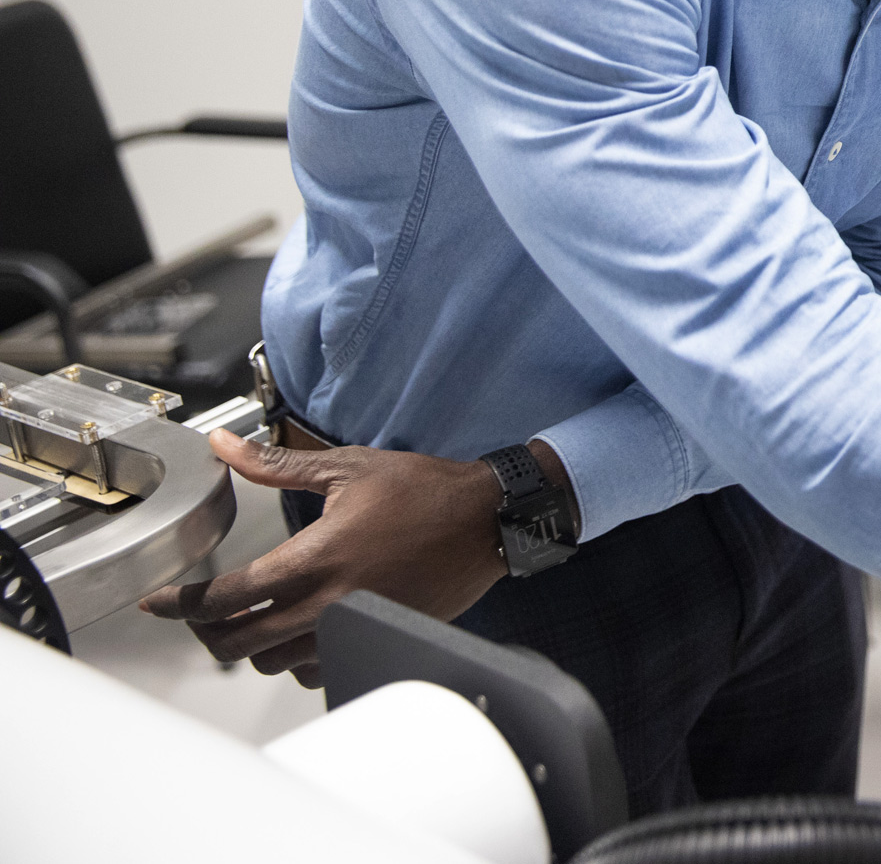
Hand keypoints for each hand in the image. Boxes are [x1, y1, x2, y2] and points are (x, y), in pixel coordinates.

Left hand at [138, 429, 519, 686]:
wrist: (486, 522)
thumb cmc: (424, 492)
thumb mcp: (347, 468)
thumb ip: (276, 465)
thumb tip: (224, 446)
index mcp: (313, 560)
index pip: (223, 598)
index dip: (178, 605)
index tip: (159, 603)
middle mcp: (326, 604)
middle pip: (237, 642)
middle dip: (206, 632)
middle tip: (197, 615)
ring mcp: (351, 629)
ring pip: (272, 662)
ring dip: (250, 644)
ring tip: (247, 621)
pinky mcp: (373, 640)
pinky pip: (314, 670)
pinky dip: (293, 658)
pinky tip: (296, 634)